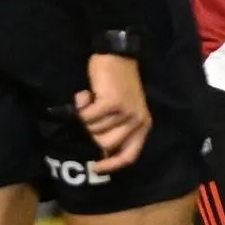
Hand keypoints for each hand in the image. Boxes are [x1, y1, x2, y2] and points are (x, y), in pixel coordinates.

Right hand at [74, 54, 151, 173]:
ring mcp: (126, 113)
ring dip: (85, 118)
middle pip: (106, 144)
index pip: (129, 155)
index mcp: (143, 125)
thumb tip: (98, 150)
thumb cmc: (117, 84)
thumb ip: (115, 129)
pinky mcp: (112, 103)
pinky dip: (81, 109)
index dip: (112, 164)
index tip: (96, 168)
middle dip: (90, 134)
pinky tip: (82, 96)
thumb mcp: (123, 109)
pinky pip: (88, 118)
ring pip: (95, 130)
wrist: (116, 55)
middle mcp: (138, 121)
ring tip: (86, 101)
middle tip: (84, 118)